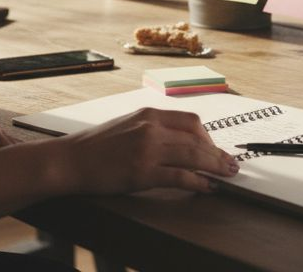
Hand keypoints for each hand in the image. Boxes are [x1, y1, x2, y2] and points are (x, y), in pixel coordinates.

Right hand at [58, 108, 238, 194]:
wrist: (69, 160)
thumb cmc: (96, 146)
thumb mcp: (128, 126)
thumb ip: (152, 129)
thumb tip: (180, 143)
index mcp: (149, 115)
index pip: (191, 121)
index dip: (209, 137)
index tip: (216, 149)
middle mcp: (151, 128)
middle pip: (197, 139)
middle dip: (218, 153)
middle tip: (232, 164)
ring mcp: (148, 150)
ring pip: (194, 156)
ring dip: (215, 166)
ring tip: (228, 175)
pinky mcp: (143, 172)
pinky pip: (180, 176)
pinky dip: (199, 182)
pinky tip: (207, 187)